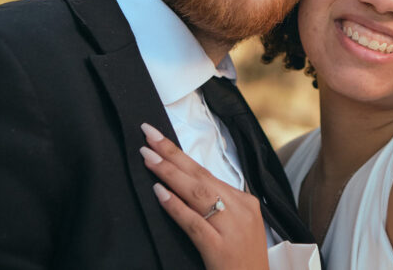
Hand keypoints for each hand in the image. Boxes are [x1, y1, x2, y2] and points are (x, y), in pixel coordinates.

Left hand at [141, 123, 268, 269]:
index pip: (207, 172)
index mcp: (246, 201)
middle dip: (171, 154)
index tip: (159, 139)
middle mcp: (240, 209)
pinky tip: (159, 193)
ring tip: (147, 157)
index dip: (180, 155)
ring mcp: (231, 228)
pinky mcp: (220, 249)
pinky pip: (194, 222)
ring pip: (196, 193)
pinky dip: (175, 206)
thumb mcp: (238, 227)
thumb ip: (220, 207)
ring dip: (169, 172)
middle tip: (148, 135)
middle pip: (200, 176)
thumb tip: (187, 186)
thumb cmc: (243, 262)